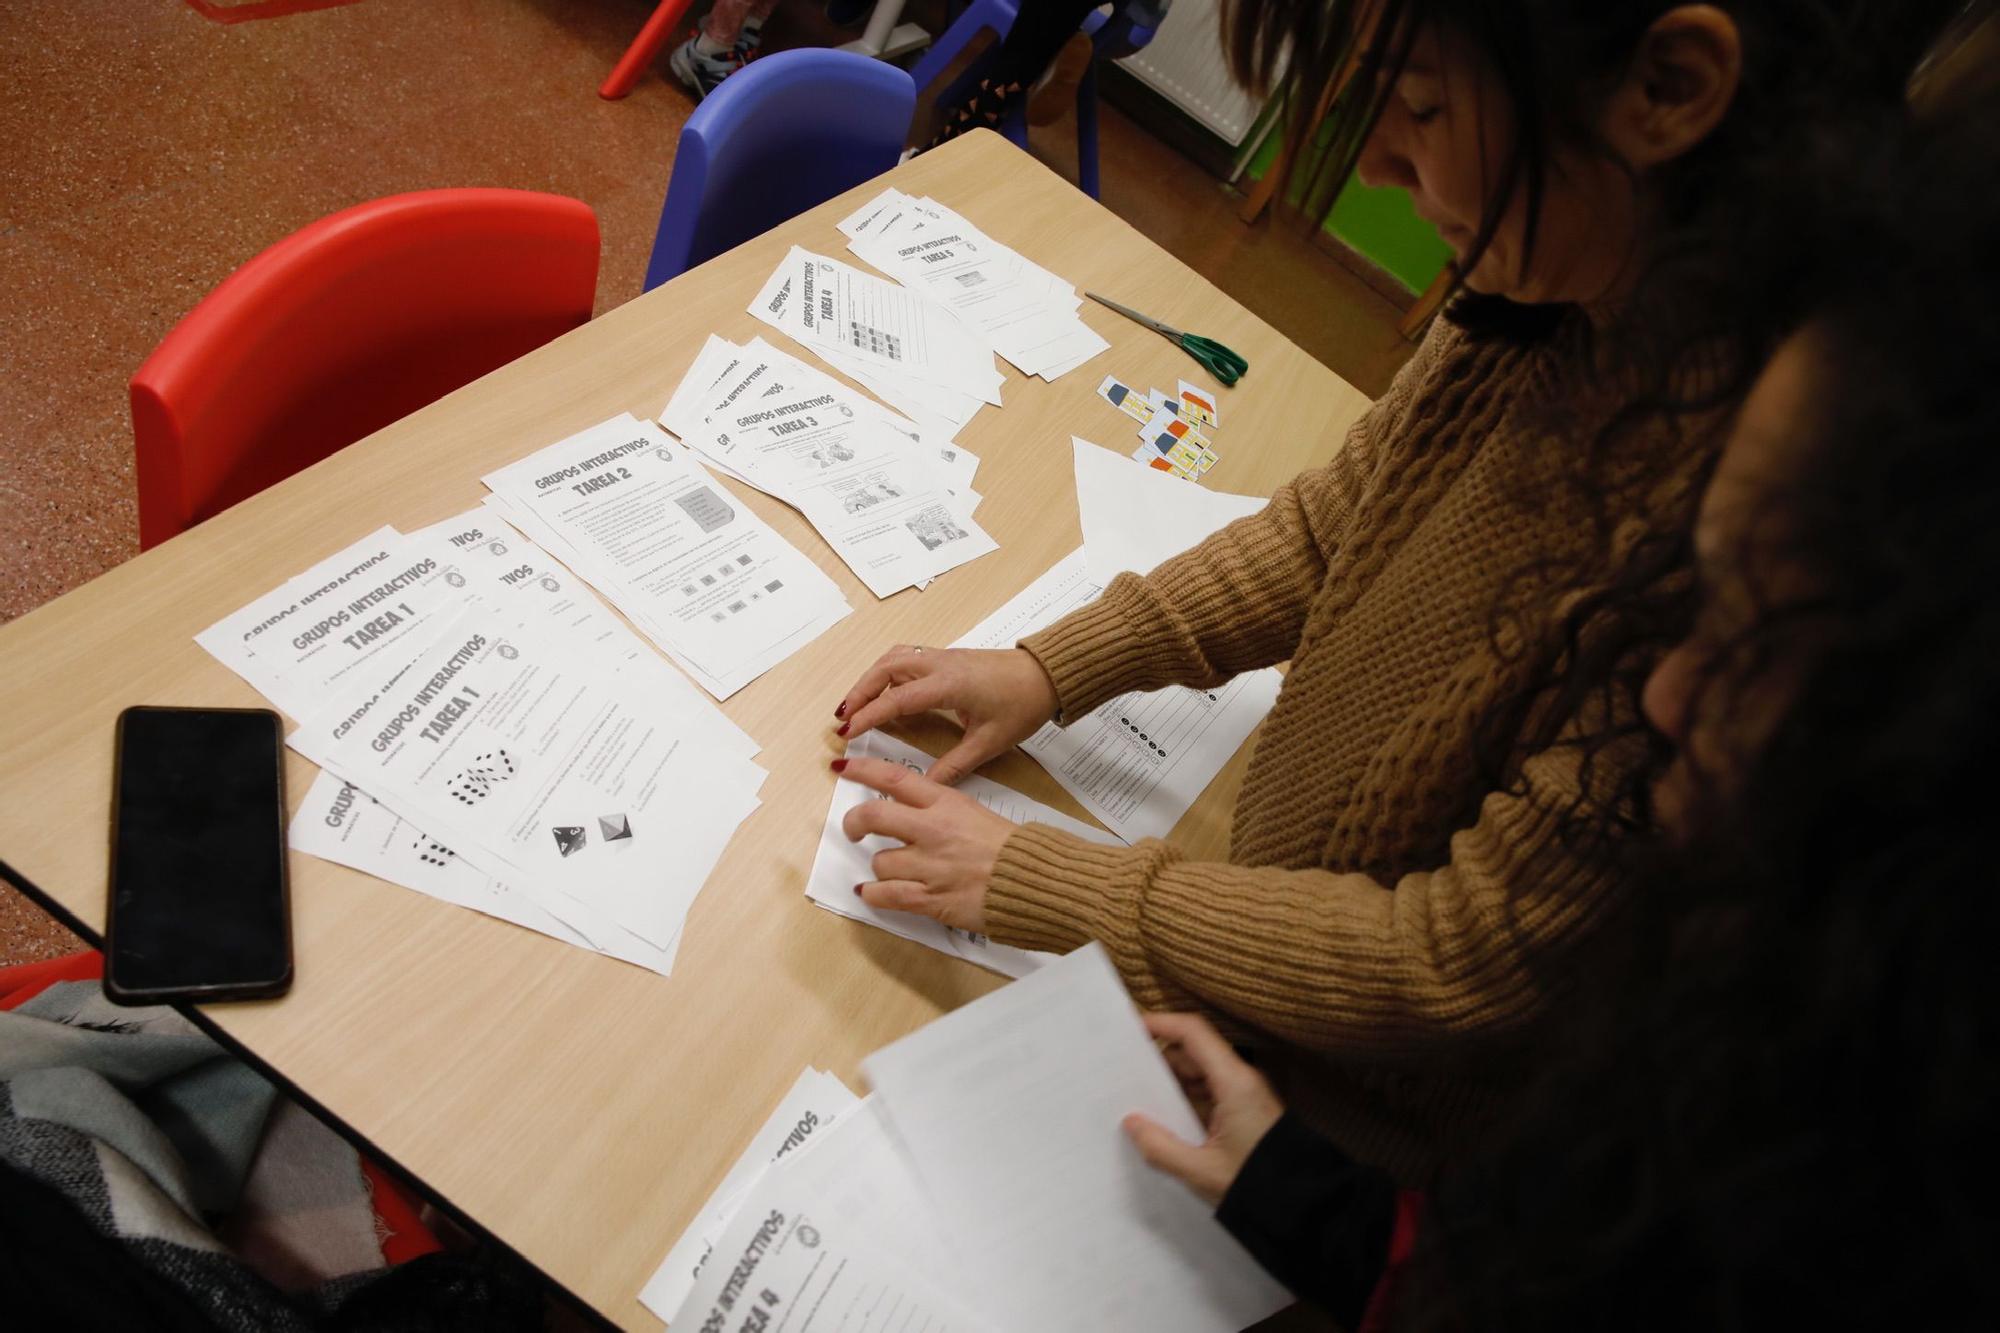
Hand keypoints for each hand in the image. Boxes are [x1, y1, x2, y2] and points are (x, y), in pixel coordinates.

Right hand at [835, 646, 1058, 785]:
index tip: (848, 731)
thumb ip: (955, 764)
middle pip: (885, 668)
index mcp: (948, 684)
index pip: (897, 698)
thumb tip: (928, 784)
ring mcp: (943, 657)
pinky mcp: (948, 658)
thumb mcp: (990, 742)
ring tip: (855, 705)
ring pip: (894, 658)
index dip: (869, 715)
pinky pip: (907, 658)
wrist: (1047, 675)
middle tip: (843, 719)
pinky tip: (884, 691)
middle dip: (859, 692)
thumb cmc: (1024, 703)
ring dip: (870, 679)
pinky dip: (887, 672)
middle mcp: (940, 664)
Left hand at [837, 757, 1015, 931]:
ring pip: (878, 860)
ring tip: (890, 872)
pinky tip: (872, 892)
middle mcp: (932, 830)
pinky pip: (884, 894)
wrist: (1033, 882)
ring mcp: (928, 865)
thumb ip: (940, 811)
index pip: (894, 778)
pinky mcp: (929, 898)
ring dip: (879, 867)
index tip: (844, 769)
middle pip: (872, 815)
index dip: (863, 771)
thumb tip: (910, 813)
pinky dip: (872, 894)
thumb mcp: (974, 814)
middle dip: (854, 822)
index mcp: (946, 803)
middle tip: (854, 829)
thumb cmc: (1012, 850)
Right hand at [1123, 1013, 1284, 1205]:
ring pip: (1201, 1074)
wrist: (1304, 1206)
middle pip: (1194, 1052)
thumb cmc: (1258, 1186)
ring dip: (1172, 1082)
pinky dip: (1187, 1099)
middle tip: (1124, 1070)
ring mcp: (1245, 1095)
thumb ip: (1161, 1148)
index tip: (1131, 1028)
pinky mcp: (1246, 1112)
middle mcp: (1241, 1080)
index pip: (1194, 1033)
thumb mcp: (1202, 1171)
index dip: (1161, 1023)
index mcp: (1234, 1083)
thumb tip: (1131, 1123)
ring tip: (1139, 1097)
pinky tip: (1167, 1119)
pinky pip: (1211, 1093)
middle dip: (1159, 1059)